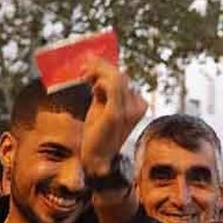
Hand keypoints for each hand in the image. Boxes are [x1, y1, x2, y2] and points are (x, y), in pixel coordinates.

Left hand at [78, 59, 146, 175]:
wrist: (96, 157)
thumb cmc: (98, 133)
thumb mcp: (101, 107)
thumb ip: (102, 90)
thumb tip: (95, 71)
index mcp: (137, 104)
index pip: (123, 78)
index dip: (106, 68)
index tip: (90, 66)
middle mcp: (137, 106)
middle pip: (121, 75)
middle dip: (101, 66)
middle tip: (84, 66)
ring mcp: (129, 110)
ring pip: (117, 77)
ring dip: (98, 71)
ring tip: (84, 73)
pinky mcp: (117, 113)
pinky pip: (112, 86)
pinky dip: (100, 80)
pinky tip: (91, 83)